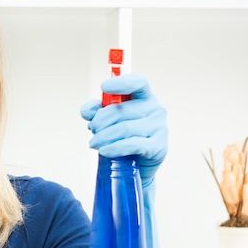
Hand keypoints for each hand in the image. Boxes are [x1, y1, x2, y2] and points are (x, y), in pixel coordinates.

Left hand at [79, 73, 167, 187]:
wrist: (137, 165)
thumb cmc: (122, 137)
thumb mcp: (108, 121)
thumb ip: (96, 111)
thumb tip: (88, 110)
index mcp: (144, 97)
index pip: (138, 82)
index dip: (121, 82)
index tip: (103, 87)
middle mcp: (155, 109)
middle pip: (121, 110)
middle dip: (100, 121)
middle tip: (92, 129)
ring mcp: (159, 127)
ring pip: (124, 128)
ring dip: (103, 137)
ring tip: (94, 143)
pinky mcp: (158, 147)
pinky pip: (132, 144)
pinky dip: (114, 148)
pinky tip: (104, 151)